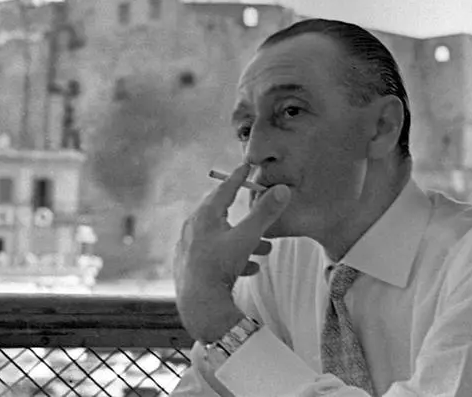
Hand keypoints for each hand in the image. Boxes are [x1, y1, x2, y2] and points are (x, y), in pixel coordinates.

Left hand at [174, 163, 290, 342]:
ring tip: (265, 249)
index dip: (238, 178)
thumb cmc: (220, 267)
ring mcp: (189, 247)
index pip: (224, 189)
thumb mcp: (247, 238)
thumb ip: (264, 213)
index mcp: (204, 216)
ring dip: (244, 240)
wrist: (199, 305)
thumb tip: (281, 189)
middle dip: (245, 214)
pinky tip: (250, 268)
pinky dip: (233, 257)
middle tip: (257, 208)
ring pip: (221, 237)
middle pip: (221, 212)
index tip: (245, 167)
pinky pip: (215, 255)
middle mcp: (193, 228)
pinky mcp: (189, 266)